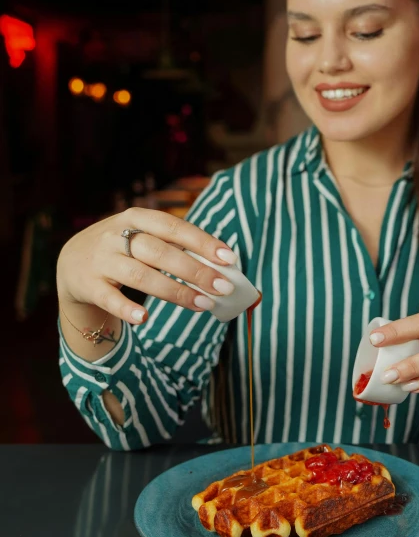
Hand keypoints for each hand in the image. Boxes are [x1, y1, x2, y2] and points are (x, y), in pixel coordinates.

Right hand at [57, 207, 237, 323]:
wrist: (70, 263)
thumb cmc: (123, 251)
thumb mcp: (142, 238)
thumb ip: (174, 247)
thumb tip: (221, 265)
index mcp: (136, 218)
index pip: (173, 227)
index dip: (202, 241)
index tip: (229, 258)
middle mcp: (116, 235)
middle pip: (161, 253)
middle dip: (195, 270)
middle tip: (224, 287)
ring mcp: (101, 260)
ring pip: (141, 276)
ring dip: (175, 291)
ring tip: (204, 304)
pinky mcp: (87, 285)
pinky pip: (109, 299)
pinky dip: (127, 309)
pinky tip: (144, 319)